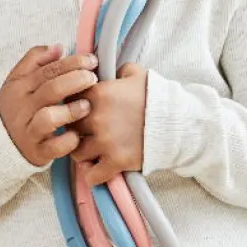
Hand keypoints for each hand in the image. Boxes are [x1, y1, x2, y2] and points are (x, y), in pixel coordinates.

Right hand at [0, 44, 98, 167]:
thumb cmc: (17, 107)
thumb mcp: (18, 80)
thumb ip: (35, 60)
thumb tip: (59, 47)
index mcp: (19, 88)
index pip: (47, 71)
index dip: (72, 63)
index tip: (91, 60)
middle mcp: (22, 109)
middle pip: (50, 90)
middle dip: (75, 81)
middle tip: (93, 78)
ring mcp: (28, 132)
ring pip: (49, 118)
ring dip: (71, 111)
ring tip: (86, 106)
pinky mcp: (36, 152)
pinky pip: (54, 147)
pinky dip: (68, 141)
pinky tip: (78, 135)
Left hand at [70, 62, 147, 186]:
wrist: (178, 122)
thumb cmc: (157, 97)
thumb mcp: (137, 74)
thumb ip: (119, 71)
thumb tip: (112, 72)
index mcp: (98, 94)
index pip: (68, 100)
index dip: (72, 106)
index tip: (79, 111)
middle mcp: (96, 118)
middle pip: (69, 127)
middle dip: (75, 130)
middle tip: (84, 133)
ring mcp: (105, 142)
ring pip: (76, 153)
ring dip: (82, 153)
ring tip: (90, 152)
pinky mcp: (116, 162)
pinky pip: (92, 175)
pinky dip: (92, 175)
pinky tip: (97, 170)